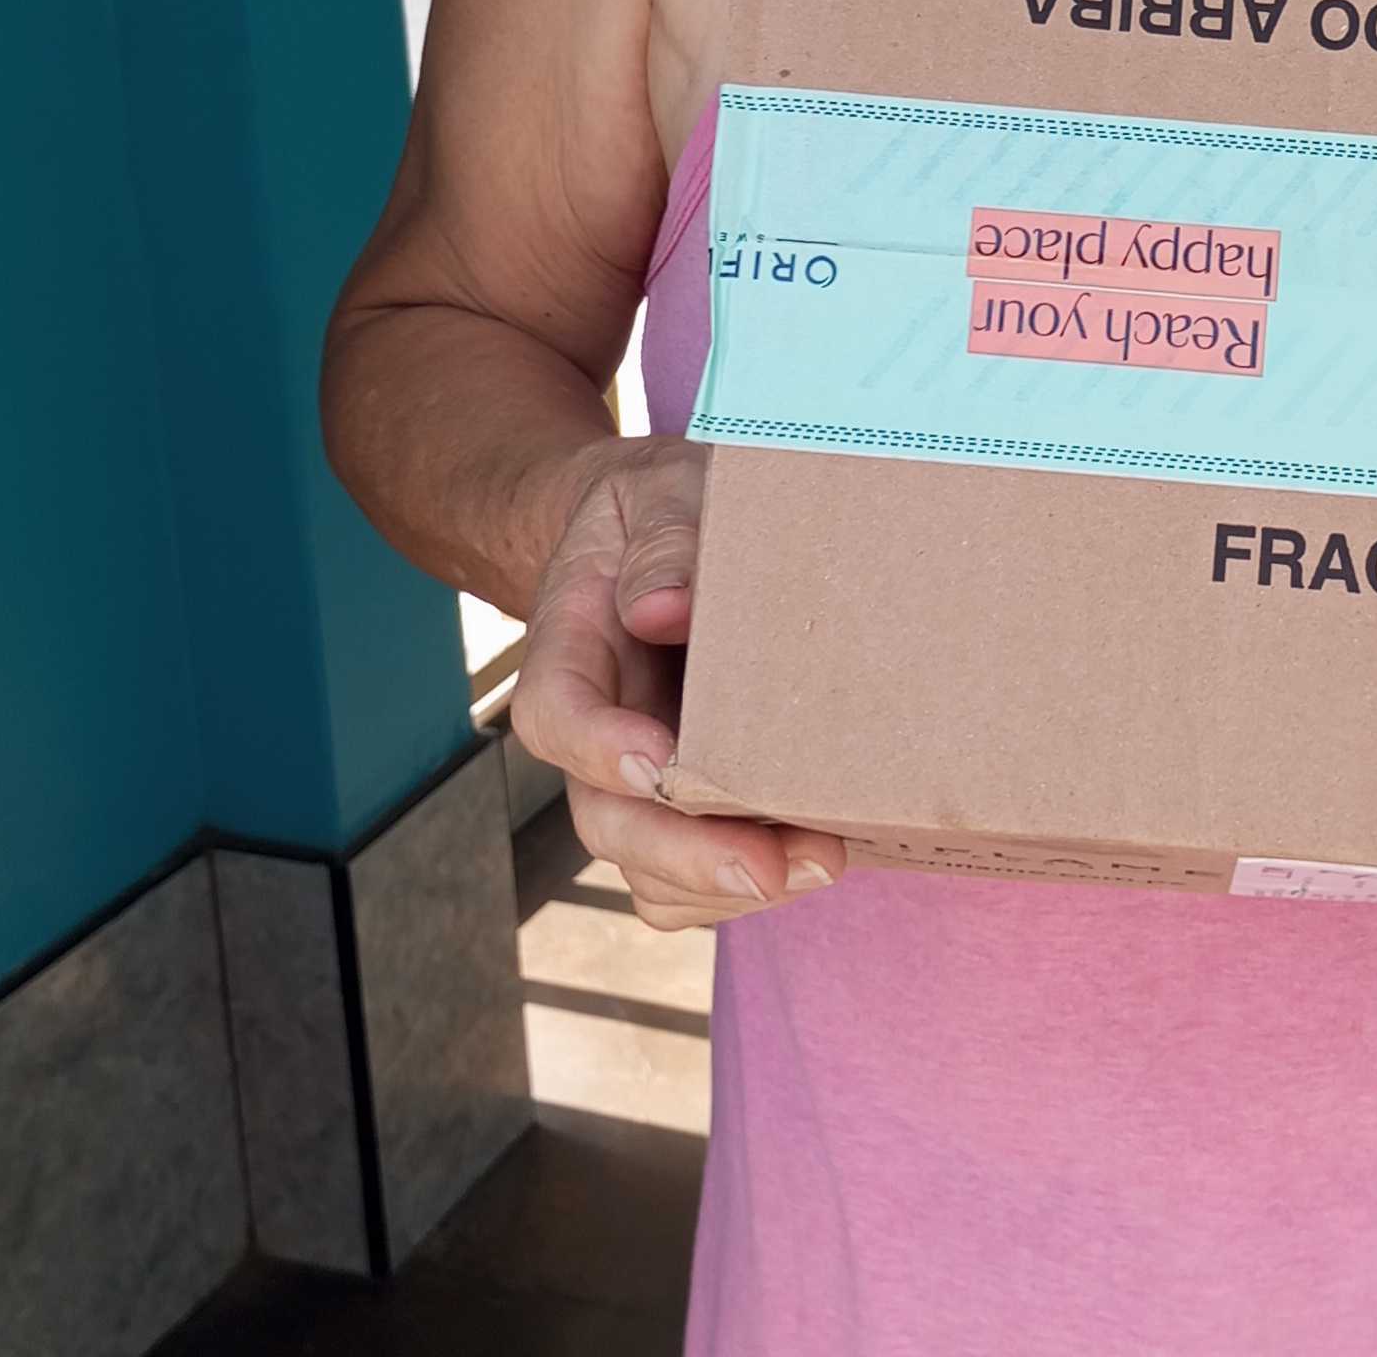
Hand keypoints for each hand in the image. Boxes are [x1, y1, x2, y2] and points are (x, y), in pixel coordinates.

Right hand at [507, 437, 845, 930]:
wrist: (661, 532)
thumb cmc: (663, 508)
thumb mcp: (659, 490)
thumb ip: (662, 538)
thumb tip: (662, 607)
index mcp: (571, 645)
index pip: (556, 714)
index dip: (601, 749)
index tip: (664, 761)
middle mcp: (595, 726)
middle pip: (604, 816)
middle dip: (684, 852)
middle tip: (772, 865)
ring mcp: (632, 774)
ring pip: (646, 865)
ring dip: (723, 883)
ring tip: (820, 863)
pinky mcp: (680, 801)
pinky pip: (686, 876)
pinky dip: (737, 887)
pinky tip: (811, 861)